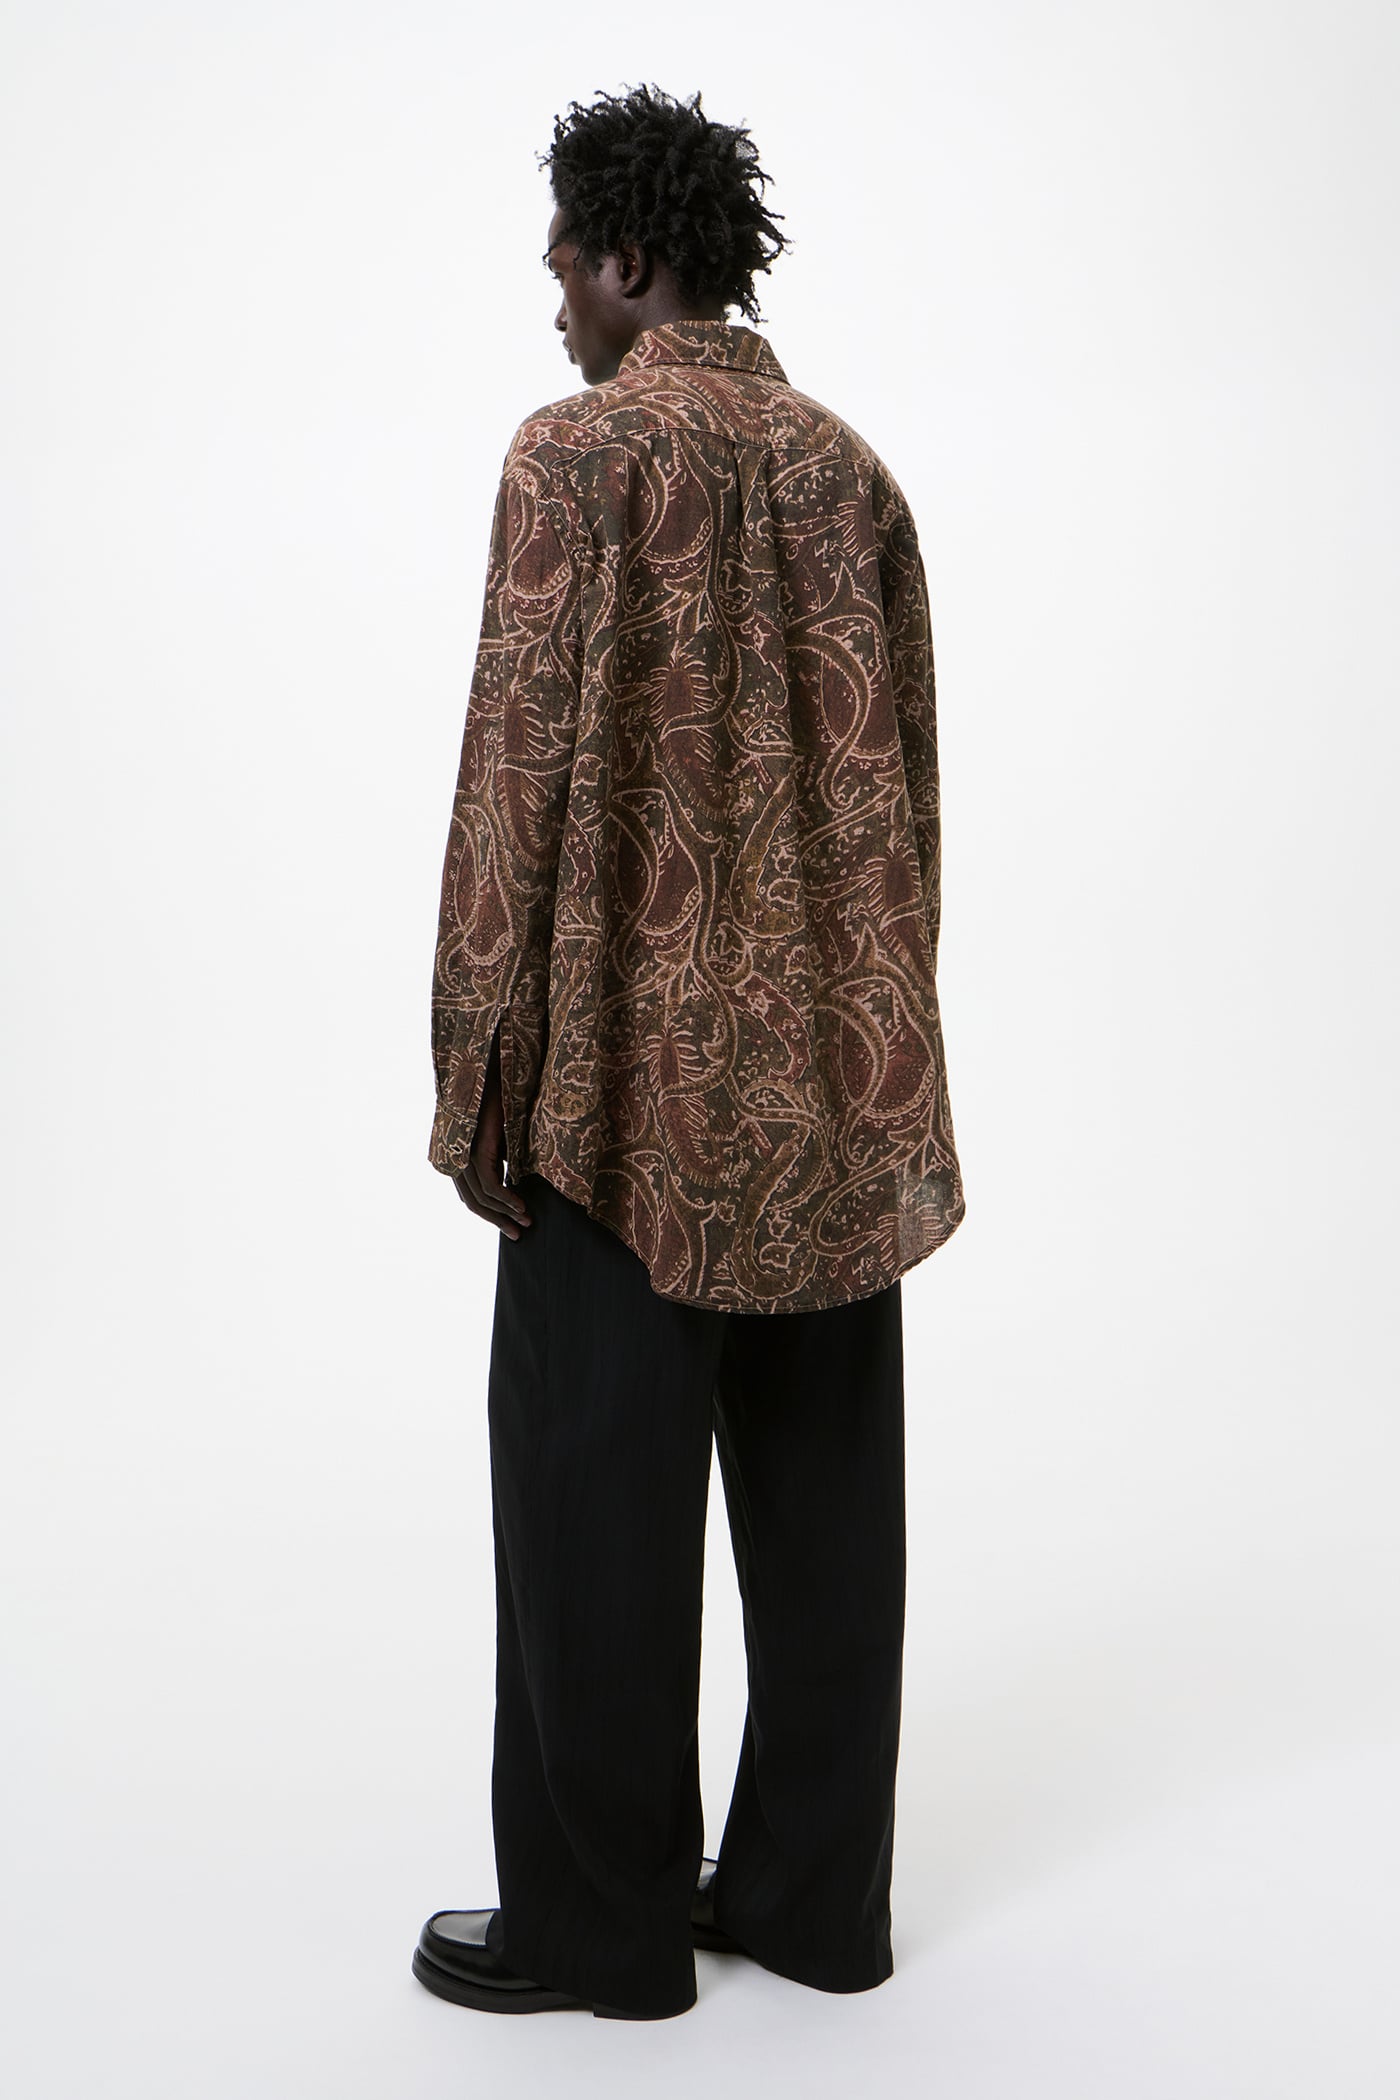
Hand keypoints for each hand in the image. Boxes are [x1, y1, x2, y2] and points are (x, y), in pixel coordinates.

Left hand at [451, 1018, 532, 1239]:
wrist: (496, 1055)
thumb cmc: (504, 1083)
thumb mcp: (506, 1122)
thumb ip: (505, 1146)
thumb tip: (518, 1173)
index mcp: (458, 1145)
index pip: (470, 1190)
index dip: (491, 1210)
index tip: (514, 1221)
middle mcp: (454, 1148)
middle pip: (470, 1199)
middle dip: (496, 1219)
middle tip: (519, 1234)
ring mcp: (461, 1146)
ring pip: (477, 1196)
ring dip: (502, 1214)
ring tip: (526, 1223)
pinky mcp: (473, 1142)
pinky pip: (486, 1182)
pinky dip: (505, 1198)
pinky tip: (522, 1205)